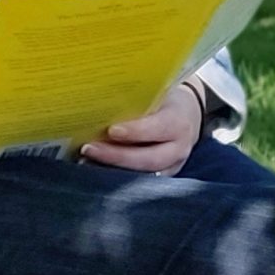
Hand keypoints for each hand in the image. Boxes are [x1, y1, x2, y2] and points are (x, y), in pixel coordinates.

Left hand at [82, 79, 204, 174]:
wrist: (186, 116)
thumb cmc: (166, 101)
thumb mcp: (158, 94)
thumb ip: (137, 101)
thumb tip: (101, 103)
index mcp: (179, 122)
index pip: (158, 128)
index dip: (135, 131)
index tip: (111, 130)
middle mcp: (179, 148)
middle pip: (149, 159)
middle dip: (117, 156)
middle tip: (89, 148)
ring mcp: (172, 166)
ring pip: (143, 174)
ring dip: (113, 168)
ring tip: (87, 159)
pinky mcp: (162, 177)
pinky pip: (140, 181)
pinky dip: (117, 175)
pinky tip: (97, 168)